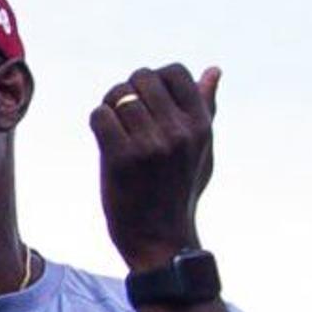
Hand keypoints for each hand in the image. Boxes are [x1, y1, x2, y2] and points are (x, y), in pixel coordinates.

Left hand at [91, 63, 219, 274]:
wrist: (160, 241)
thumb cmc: (180, 192)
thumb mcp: (202, 150)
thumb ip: (207, 108)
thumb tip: (214, 70)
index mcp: (200, 125)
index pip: (175, 71)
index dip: (156, 80)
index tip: (148, 102)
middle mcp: (178, 132)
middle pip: (142, 78)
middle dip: (128, 90)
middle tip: (125, 115)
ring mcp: (150, 145)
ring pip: (118, 95)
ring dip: (110, 106)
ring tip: (114, 126)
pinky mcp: (122, 159)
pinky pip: (100, 115)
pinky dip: (98, 122)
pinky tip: (105, 139)